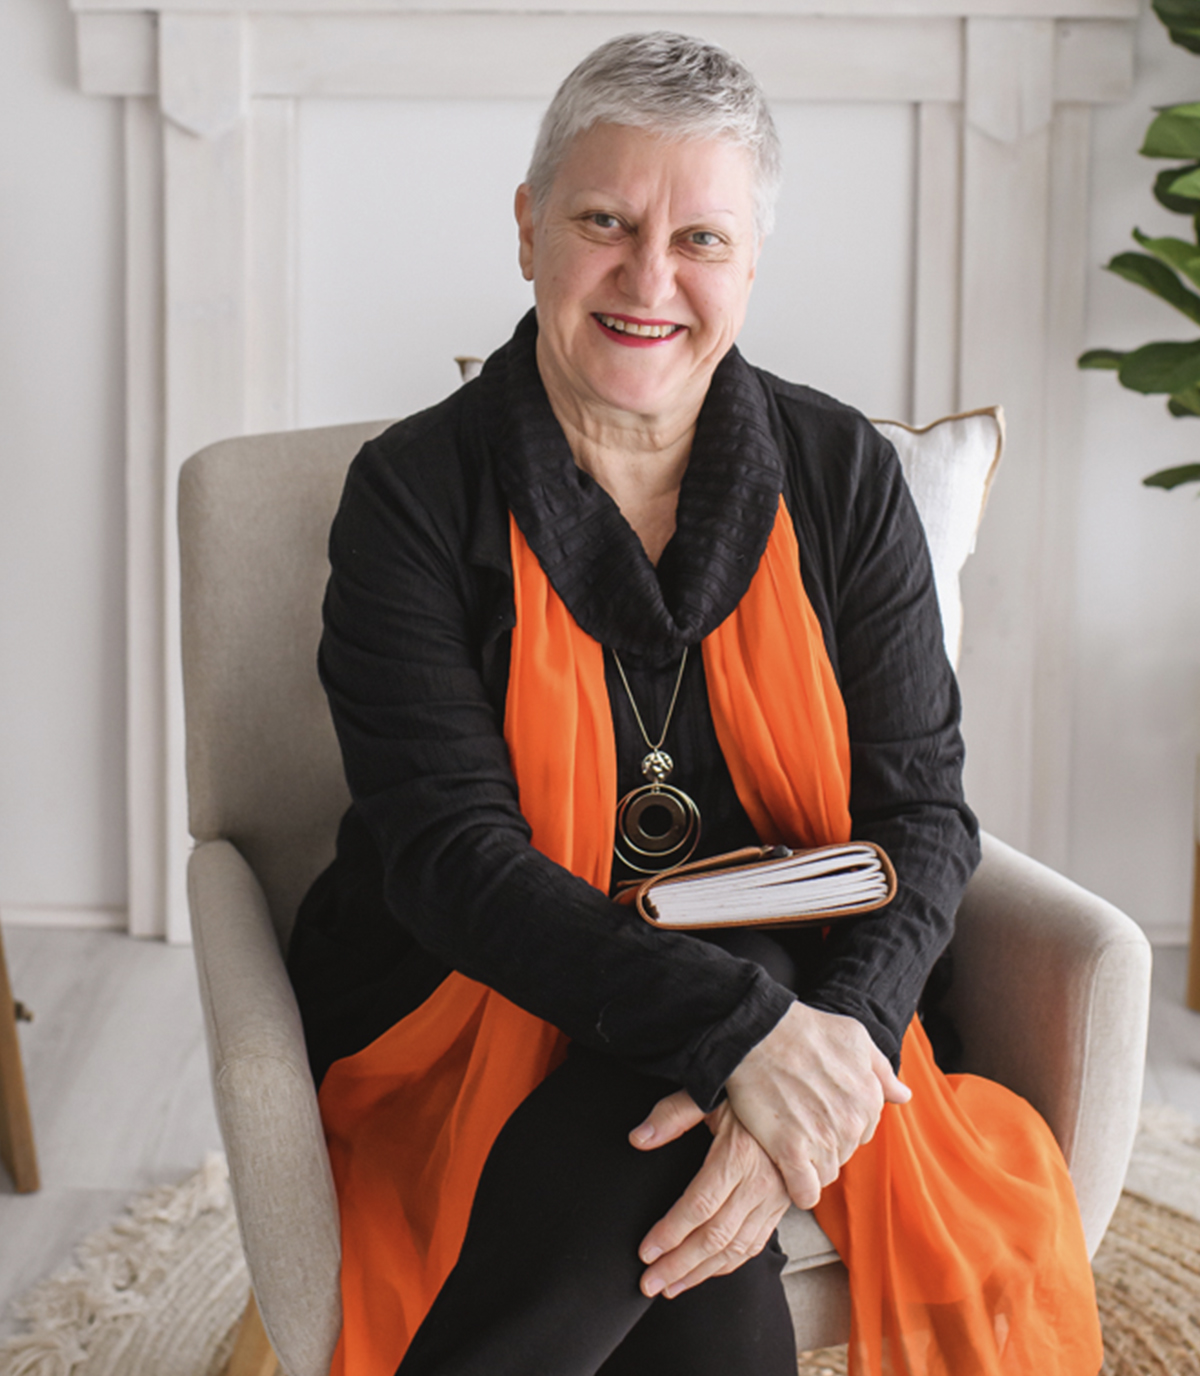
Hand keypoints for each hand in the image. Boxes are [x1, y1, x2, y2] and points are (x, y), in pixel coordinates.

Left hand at [629, 1091, 790, 1299]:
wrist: (799, 1098)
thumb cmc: (748, 1093)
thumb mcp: (710, 1093)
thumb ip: (673, 1115)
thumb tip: (638, 1138)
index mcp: (739, 1155)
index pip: (699, 1206)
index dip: (671, 1232)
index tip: (646, 1252)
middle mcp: (760, 1183)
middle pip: (715, 1236)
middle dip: (679, 1264)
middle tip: (648, 1283)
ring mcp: (774, 1199)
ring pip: (735, 1249)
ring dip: (700, 1273)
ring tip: (669, 1287)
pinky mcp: (780, 1207)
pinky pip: (754, 1246)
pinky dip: (728, 1265)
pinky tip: (704, 1272)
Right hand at [724, 1002, 910, 1209]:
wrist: (758, 1033)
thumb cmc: (805, 1029)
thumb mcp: (854, 1037)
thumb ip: (881, 1071)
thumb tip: (902, 1095)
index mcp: (869, 1098)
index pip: (863, 1130)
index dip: (839, 1121)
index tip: (819, 1109)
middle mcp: (851, 1123)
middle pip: (844, 1152)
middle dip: (825, 1141)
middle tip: (800, 1117)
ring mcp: (822, 1139)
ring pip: (826, 1172)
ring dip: (810, 1162)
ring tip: (789, 1136)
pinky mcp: (791, 1152)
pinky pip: (805, 1192)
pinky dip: (799, 1189)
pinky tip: (787, 1171)